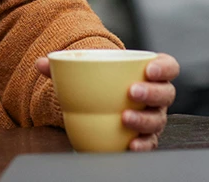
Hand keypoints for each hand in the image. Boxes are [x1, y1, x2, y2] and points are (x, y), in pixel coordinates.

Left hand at [36, 53, 178, 150]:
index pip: (168, 66)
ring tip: (125, 117)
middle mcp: (155, 96)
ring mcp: (152, 117)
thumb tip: (40, 63)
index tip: (149, 68)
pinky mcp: (145, 137)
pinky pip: (150, 143)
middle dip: (152, 92)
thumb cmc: (99, 82)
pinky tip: (130, 145)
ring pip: (158, 120)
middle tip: (132, 92)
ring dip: (144, 120)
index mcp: (146, 73)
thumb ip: (64, 65)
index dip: (164, 67)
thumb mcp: (85, 70)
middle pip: (165, 94)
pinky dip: (142, 145)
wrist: (101, 102)